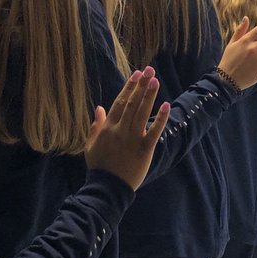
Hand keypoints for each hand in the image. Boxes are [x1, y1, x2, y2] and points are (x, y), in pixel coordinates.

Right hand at [84, 68, 170, 188]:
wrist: (107, 187)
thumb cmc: (99, 167)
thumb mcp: (90, 146)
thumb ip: (95, 126)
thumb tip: (98, 107)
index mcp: (108, 128)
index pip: (119, 102)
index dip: (129, 87)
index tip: (136, 74)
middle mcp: (120, 130)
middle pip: (132, 103)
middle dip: (141, 85)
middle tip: (149, 70)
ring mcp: (132, 139)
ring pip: (142, 113)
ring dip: (149, 95)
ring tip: (155, 80)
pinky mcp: (144, 150)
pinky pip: (154, 131)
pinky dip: (160, 118)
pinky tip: (166, 105)